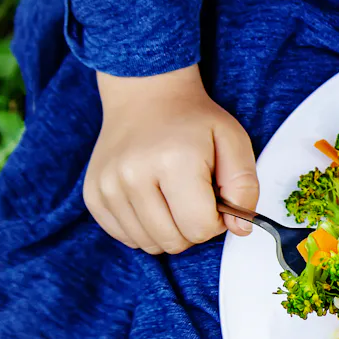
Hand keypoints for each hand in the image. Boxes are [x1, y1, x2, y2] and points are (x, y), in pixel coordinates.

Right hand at [84, 65, 257, 253]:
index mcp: (173, 161)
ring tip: (172, 196)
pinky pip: (127, 238)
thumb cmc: (192, 120)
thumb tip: (240, 229)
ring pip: (149, 245)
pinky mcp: (93, 195)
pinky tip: (151, 200)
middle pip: (174, 241)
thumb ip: (244, 187)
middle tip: (194, 196)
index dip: (216, 220)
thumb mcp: (233, 142)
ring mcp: (108, 186)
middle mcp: (133, 175)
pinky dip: (145, 228)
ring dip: (168, 230)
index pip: (200, 227)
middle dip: (192, 228)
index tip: (213, 197)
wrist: (145, 94)